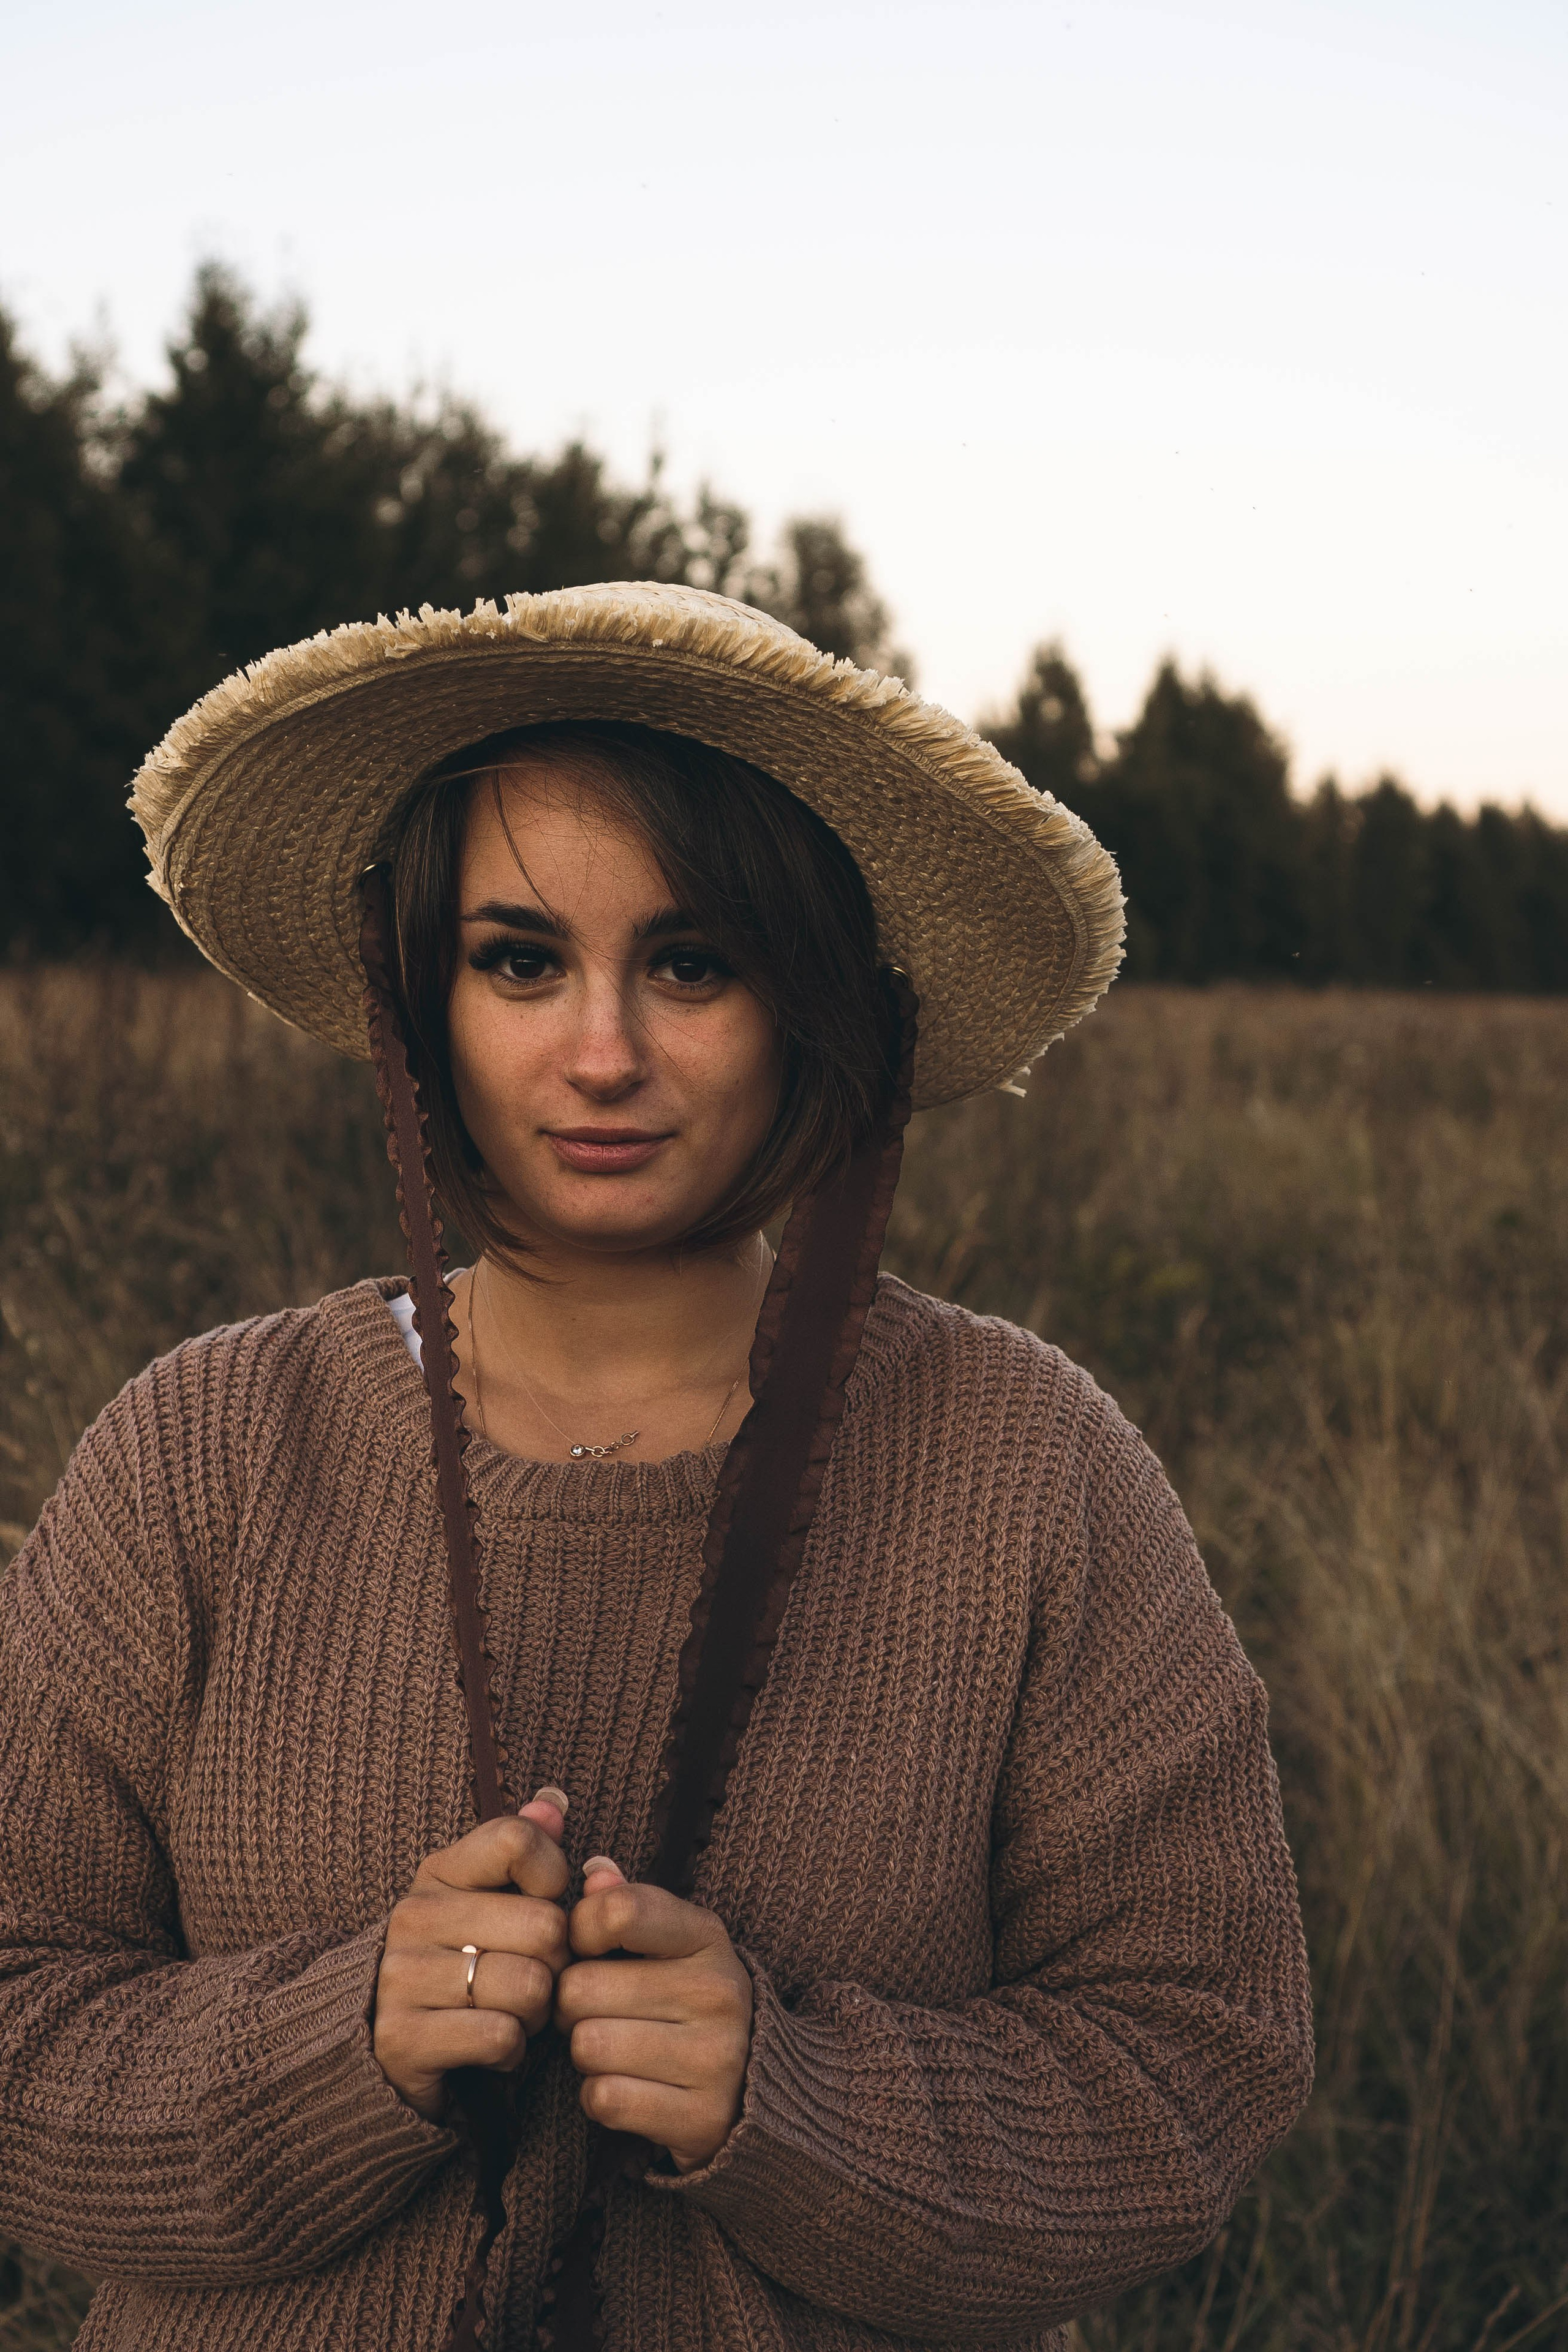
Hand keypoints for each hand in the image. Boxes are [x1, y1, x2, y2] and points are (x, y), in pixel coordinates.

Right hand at [373, 1791, 570, 2121]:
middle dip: (556, 1963)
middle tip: (533, 1976)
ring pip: (529, 1986)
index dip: (554, 1878)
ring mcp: (401, 1977)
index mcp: (440, 1870)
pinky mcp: (401, 2039)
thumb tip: (554, 1803)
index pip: (519, 1840)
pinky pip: (501, 2037)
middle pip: (544, 1925)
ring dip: (536, 2012)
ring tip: (512, 2011)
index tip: (542, 1904)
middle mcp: (414, 1915)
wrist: (395, 2049)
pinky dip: (511, 2050)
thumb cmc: (466, 1963)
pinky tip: (490, 2045)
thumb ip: (529, 1850)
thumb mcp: (493, 1900)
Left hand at [555, 1858, 753, 2174]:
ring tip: (615, 2046)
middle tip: (597, 2011)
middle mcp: (718, 1991)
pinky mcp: (702, 2116)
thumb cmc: (692, 2000)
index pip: (620, 1911)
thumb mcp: (673, 1941)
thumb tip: (594, 1873)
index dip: (580, 1930)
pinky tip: (628, 2087)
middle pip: (581, 1988)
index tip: (588, 1949)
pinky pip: (605, 2099)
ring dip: (586, 2053)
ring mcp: (716, 2056)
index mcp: (707, 1936)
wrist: (758, 2084)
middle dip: (571, 2005)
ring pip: (587, 2045)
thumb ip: (630, 1902)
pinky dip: (601, 2097)